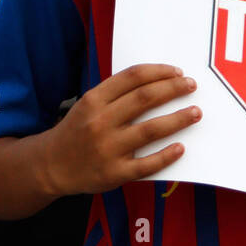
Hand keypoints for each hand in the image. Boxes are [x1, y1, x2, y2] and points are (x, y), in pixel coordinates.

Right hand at [42, 63, 199, 195]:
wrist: (50, 165)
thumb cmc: (77, 130)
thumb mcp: (88, 104)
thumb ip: (116, 92)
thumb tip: (158, 81)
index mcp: (94, 100)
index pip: (133, 77)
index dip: (159, 71)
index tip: (177, 72)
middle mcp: (100, 121)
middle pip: (145, 98)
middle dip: (174, 89)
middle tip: (192, 86)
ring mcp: (108, 148)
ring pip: (151, 129)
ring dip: (178, 119)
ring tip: (196, 112)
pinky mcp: (114, 173)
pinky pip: (147, 164)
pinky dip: (166, 155)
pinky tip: (180, 147)